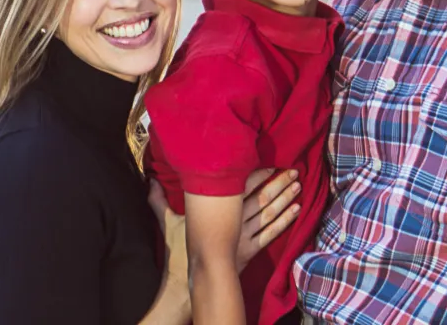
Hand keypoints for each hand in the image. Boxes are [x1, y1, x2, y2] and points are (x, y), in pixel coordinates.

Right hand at [146, 169, 302, 277]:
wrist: (190, 281)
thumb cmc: (178, 251)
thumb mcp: (168, 223)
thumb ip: (158, 201)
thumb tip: (148, 181)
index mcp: (217, 212)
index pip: (241, 188)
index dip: (258, 175)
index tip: (272, 165)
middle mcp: (233, 222)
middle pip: (260, 199)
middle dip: (278, 184)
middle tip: (294, 171)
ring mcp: (243, 237)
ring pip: (268, 215)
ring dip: (285, 199)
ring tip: (298, 185)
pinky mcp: (250, 251)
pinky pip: (271, 234)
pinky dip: (285, 221)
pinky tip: (296, 210)